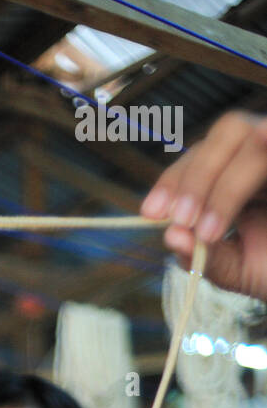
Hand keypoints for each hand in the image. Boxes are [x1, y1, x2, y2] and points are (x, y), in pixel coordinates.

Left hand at [140, 111, 266, 301]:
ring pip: (251, 135)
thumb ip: (208, 259)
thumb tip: (170, 238)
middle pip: (226, 133)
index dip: (174, 179)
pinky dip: (266, 144)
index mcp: (244, 176)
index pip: (202, 158)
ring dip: (224, 181)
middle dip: (196, 176)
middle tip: (180, 219)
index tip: (151, 212)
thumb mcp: (243, 273)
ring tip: (208, 228)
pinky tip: (262, 143)